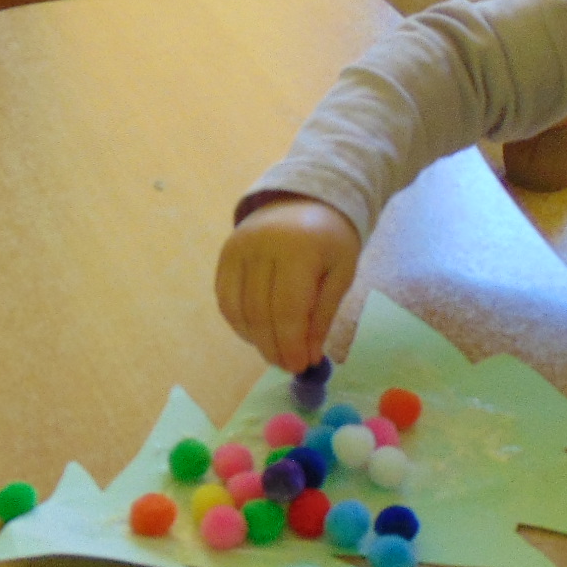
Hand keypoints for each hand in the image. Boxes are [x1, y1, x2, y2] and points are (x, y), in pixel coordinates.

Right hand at [215, 196, 362, 372]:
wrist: (303, 200)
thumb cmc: (330, 240)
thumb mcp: (341, 274)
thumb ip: (323, 315)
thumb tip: (308, 356)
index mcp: (297, 249)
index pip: (288, 309)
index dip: (292, 343)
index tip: (301, 366)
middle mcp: (260, 247)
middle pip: (260, 312)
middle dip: (274, 347)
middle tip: (289, 366)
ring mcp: (237, 249)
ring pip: (238, 309)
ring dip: (256, 339)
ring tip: (276, 352)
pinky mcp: (225, 254)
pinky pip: (225, 299)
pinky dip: (239, 323)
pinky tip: (257, 334)